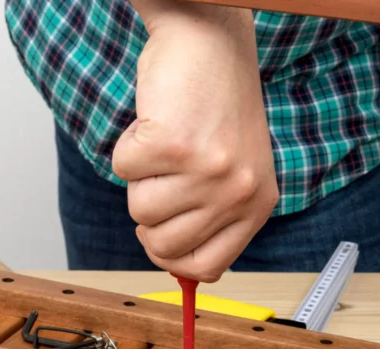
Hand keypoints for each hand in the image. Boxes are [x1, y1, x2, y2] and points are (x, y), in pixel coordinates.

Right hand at [112, 6, 277, 282]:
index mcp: (256, 205)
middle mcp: (237, 193)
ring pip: (140, 210)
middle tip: (164, 175)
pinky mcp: (172, 146)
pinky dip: (128, 146)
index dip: (172, 258)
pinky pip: (123, 170)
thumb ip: (212, 220)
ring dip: (140, 177)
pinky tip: (156, 123)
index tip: (160, 238)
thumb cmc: (217, 104)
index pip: (207, 268)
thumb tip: (179, 273)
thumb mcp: (232, 171)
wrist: (210, 43)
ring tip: (165, 144)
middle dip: (150, 213)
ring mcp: (207, 170)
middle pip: (164, 244)